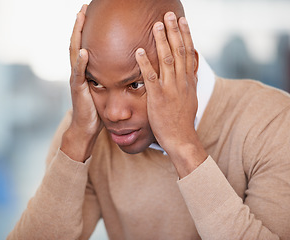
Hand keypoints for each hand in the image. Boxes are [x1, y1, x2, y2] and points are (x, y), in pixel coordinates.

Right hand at [60, 4, 102, 161]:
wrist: (86, 128)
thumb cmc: (96, 110)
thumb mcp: (104, 89)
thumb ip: (108, 76)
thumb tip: (125, 67)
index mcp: (85, 70)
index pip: (84, 44)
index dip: (86, 29)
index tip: (91, 13)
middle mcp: (78, 71)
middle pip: (76, 43)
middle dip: (79, 25)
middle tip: (83, 8)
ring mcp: (76, 79)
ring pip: (74, 52)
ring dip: (76, 36)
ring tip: (80, 19)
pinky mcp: (78, 89)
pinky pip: (79, 73)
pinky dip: (80, 62)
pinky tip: (83, 51)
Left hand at [135, 12, 206, 176]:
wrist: (181, 138)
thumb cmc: (182, 120)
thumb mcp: (189, 98)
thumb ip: (187, 82)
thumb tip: (188, 69)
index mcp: (188, 80)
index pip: (188, 52)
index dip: (185, 35)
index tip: (182, 20)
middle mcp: (181, 81)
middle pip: (179, 51)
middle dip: (174, 31)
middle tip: (168, 14)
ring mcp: (170, 88)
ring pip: (167, 60)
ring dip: (162, 41)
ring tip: (156, 25)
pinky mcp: (158, 97)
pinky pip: (151, 77)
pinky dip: (146, 63)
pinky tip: (139, 51)